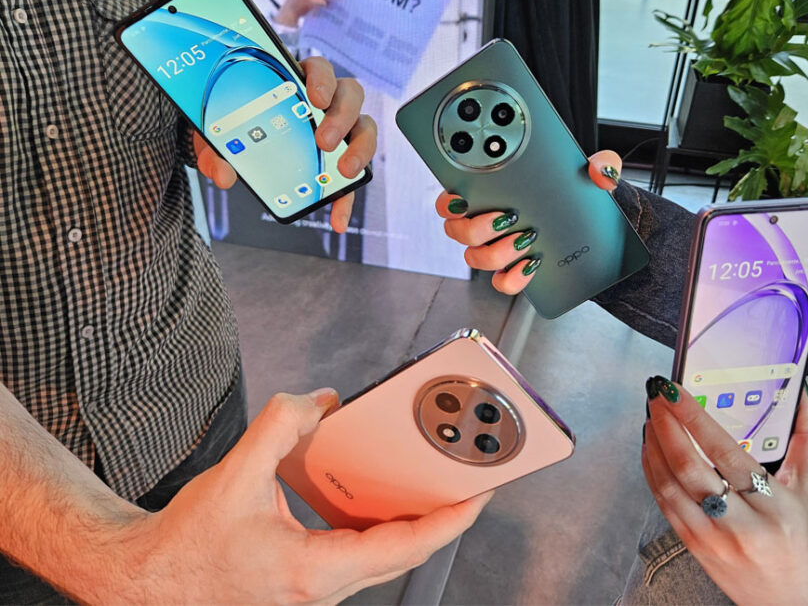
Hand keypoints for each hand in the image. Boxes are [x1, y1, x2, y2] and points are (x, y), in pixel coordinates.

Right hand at [123, 389, 489, 603]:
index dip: (450, 520)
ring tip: (428, 485)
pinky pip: (358, 556)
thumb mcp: (236, 474)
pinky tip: (373, 498)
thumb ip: (282, 426)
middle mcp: (323, 590)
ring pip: (382, 558)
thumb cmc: (185, 546)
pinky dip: (376, 526)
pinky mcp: (306, 585)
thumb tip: (322, 402)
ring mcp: (316, 593)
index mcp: (315, 570)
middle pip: (404, 553)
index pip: (405, 546)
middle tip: (466, 482)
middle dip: (441, 516)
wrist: (146, 582)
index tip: (479, 495)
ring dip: (409, 523)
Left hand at [195, 57, 375, 232]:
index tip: (316, 99)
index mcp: (298, 82)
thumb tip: (222, 174)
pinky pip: (355, 176)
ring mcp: (341, 129)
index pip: (320, 69)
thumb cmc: (239, 124)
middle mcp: (327, 101)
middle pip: (350, 96)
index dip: (322, 80)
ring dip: (359, 149)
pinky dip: (347, 200)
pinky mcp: (343, 158)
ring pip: (365, 128)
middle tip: (322, 142)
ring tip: (344, 172)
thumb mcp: (223, 131)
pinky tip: (337, 220)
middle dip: (340, 119)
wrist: (241, 142)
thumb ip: (217, 148)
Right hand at [435, 150, 621, 293]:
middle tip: (507, 217)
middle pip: (457, 231)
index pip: (452, 198)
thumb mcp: (590, 176)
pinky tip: (531, 265)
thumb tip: (599, 170)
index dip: (449, 201)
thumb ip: (599, 165)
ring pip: (475, 257)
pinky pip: (501, 283)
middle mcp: (487, 224)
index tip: (464, 199)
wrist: (598, 234)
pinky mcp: (514, 273)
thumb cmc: (579, 197)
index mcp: (491, 195)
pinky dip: (512, 277)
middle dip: (477, 226)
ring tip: (525, 240)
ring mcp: (498, 250)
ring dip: (497, 251)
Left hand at [641, 377, 807, 605]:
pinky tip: (651, 449)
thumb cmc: (806, 543)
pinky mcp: (693, 547)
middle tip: (657, 396)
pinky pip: (663, 504)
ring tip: (652, 417)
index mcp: (777, 508)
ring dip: (653, 445)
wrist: (794, 602)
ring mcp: (713, 539)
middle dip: (666, 425)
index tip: (676, 391)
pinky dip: (651, 471)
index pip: (727, 453)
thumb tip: (800, 394)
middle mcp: (742, 526)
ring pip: (669, 485)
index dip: (696, 418)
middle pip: (689, 468)